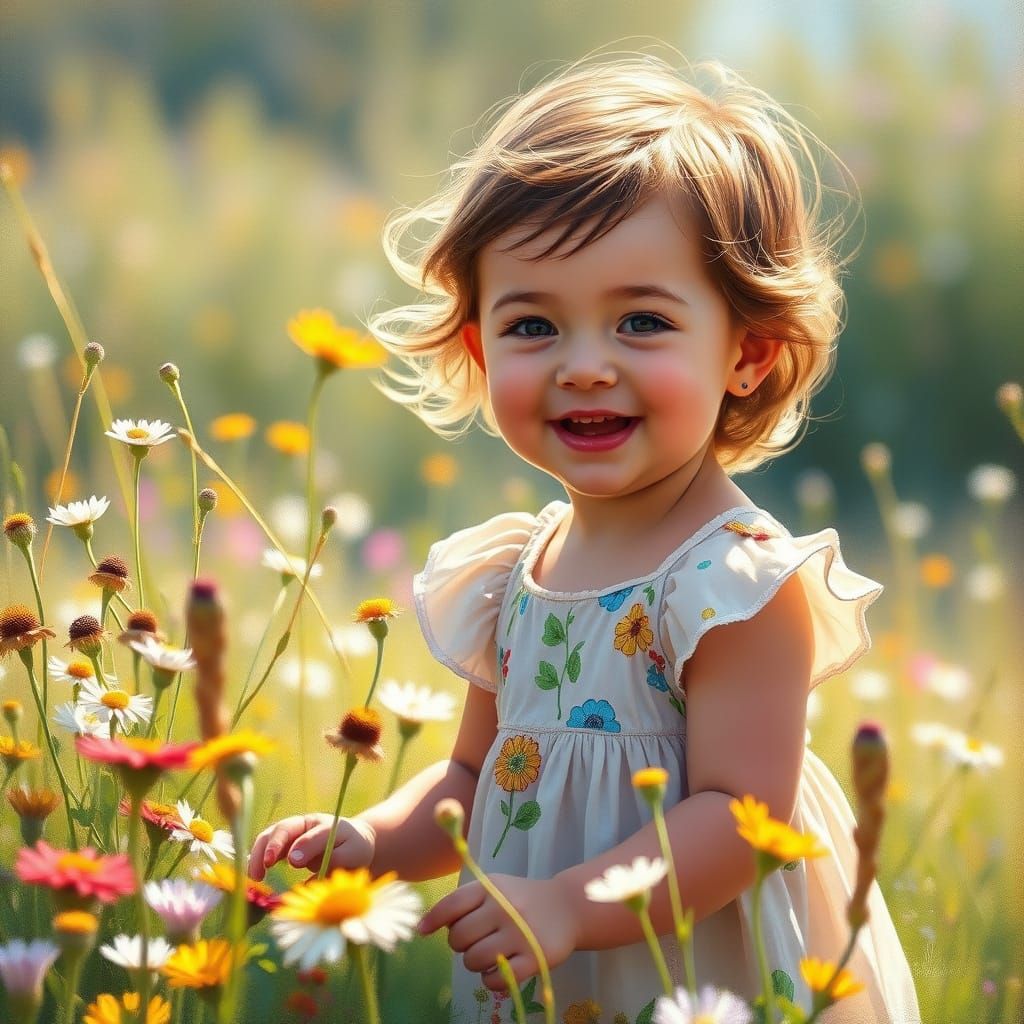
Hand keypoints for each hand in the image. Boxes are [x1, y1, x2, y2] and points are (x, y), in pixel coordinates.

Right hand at [247, 814, 375, 879]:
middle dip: (271, 847)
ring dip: (259, 854)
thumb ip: (332, 858)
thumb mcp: (351, 852)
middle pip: (282, 829)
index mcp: (322, 824)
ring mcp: (291, 834)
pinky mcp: (284, 846)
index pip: (310, 833)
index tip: (295, 862)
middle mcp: (303, 825)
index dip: (302, 846)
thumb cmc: (354, 848)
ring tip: (255, 876)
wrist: (353, 844)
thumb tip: (300, 869)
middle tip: (264, 867)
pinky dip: (258, 859)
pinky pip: (267, 848)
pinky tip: (255, 876)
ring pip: (269, 837)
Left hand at [418, 874, 575, 991]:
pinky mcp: (534, 958)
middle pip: (459, 937)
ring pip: (475, 960)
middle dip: (460, 945)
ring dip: (474, 963)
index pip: (453, 904)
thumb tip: (424, 926)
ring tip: (487, 955)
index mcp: (492, 888)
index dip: (433, 919)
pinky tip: (497, 970)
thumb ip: (465, 902)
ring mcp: (520, 934)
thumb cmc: (522, 899)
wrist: (568, 907)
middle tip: (474, 941)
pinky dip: (490, 981)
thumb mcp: (496, 889)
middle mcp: (505, 908)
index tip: (422, 931)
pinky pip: (497, 980)